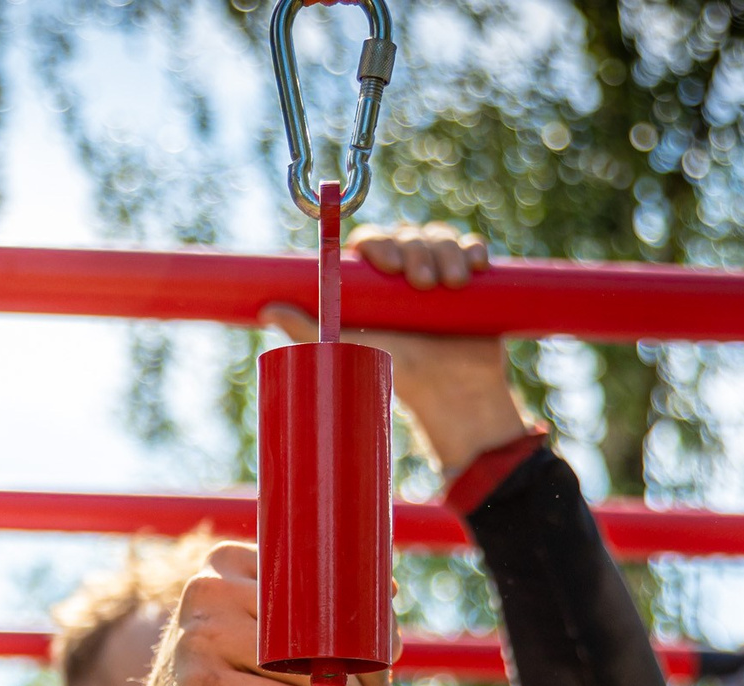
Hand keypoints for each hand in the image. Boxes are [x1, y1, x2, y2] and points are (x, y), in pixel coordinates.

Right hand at [136, 543, 387, 685]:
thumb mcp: (266, 639)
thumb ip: (311, 614)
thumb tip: (388, 593)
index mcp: (226, 564)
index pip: (317, 579)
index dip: (366, 618)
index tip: (386, 652)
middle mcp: (207, 590)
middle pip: (315, 622)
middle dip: (363, 663)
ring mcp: (197, 637)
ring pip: (305, 666)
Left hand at [259, 222, 539, 472]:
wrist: (452, 393)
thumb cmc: (398, 372)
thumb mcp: (350, 349)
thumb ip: (310, 330)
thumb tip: (268, 310)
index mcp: (372, 283)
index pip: (370, 243)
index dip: (379, 244)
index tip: (388, 266)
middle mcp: (403, 272)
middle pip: (407, 235)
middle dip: (416, 250)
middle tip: (422, 283)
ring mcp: (438, 272)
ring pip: (439, 237)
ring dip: (446, 251)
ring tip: (451, 285)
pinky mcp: (470, 279)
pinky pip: (470, 246)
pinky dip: (473, 248)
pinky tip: (475, 265)